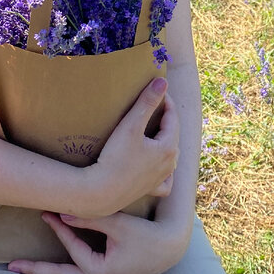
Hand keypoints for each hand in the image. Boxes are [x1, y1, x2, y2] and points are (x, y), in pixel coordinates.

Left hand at [8, 209, 188, 273]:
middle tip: (11, 267)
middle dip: (36, 270)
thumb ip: (90, 219)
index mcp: (99, 272)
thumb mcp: (118, 224)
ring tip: (27, 266)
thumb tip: (61, 214)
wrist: (171, 247)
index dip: (59, 228)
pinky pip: (81, 272)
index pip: (72, 248)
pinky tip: (56, 261)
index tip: (45, 212)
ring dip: (50, 270)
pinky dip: (67, 266)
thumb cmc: (146, 235)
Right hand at [84, 78, 178, 216]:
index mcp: (169, 147)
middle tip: (154, 104)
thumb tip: (163, 81)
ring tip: (155, 130)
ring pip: (171, 156)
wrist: (101, 192)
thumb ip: (147, 102)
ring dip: (166, 141)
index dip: (164, 101)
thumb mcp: (131, 125)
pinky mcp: (150, 190)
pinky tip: (159, 167)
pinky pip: (165, 181)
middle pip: (172, 135)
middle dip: (165, 119)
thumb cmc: (115, 157)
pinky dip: (165, 172)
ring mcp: (161, 178)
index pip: (172, 117)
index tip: (155, 89)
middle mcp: (170, 164)